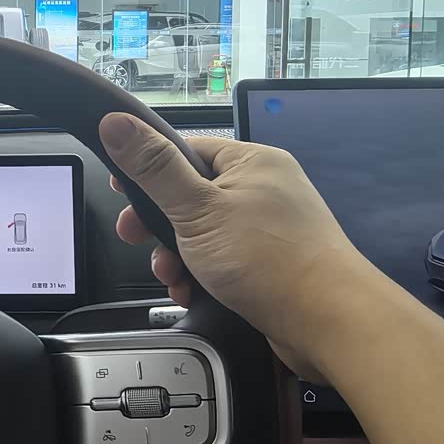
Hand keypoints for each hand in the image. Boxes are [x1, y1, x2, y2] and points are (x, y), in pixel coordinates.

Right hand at [99, 112, 368, 378]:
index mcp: (251, 161)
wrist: (329, 321)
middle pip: (192, 195)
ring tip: (171, 278)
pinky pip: (225, 258)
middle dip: (158, 225)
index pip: (186, 151)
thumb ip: (153, 168)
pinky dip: (202, 274)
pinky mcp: (274, 263)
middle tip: (134, 241)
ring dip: (177, 255)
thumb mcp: (196, 209)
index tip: (121, 194)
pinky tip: (191, 293)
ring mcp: (272, 227)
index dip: (148, 171)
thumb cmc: (264, 258)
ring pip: (205, 232)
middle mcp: (264, 188)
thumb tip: (114, 121)